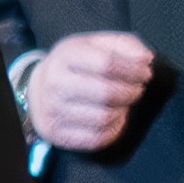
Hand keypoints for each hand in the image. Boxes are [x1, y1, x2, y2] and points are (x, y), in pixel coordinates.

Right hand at [28, 32, 154, 151]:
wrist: (38, 88)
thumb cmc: (77, 65)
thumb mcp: (99, 44)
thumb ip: (126, 45)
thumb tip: (145, 60)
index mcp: (65, 55)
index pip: (107, 64)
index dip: (134, 70)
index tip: (145, 73)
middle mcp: (55, 83)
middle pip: (107, 93)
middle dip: (132, 92)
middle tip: (137, 89)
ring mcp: (53, 111)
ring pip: (104, 118)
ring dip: (123, 111)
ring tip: (123, 103)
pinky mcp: (57, 134)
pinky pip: (97, 138)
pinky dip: (114, 129)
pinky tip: (114, 118)